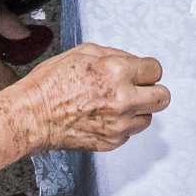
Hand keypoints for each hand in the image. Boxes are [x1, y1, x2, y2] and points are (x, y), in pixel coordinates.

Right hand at [21, 43, 171, 152]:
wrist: (32, 116)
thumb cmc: (50, 84)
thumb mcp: (84, 52)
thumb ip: (115, 55)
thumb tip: (132, 61)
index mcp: (117, 72)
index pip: (156, 70)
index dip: (147, 69)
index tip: (141, 72)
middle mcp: (123, 99)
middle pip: (162, 97)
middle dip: (152, 90)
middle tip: (139, 88)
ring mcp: (119, 124)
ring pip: (148, 118)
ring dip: (138, 110)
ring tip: (117, 104)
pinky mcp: (111, 142)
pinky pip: (130, 133)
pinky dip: (123, 126)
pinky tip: (105, 116)